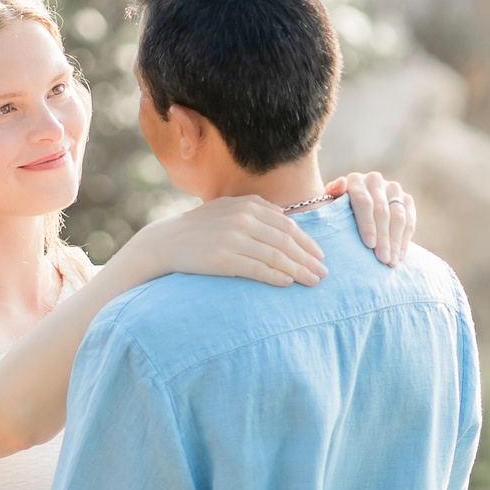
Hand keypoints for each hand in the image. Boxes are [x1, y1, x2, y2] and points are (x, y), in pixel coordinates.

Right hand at [117, 195, 325, 288]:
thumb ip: (255, 210)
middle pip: (286, 240)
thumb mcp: (227, 208)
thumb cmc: (201, 228)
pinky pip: (258, 269)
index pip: (287, 224)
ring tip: (312, 281)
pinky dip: (276, 276)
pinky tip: (288, 284)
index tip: (320, 255)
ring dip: (298, 270)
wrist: (166, 242)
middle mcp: (243, 218)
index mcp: (247, 204)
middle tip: (323, 273)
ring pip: (276, 256)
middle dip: (308, 258)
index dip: (307, 241)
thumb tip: (285, 219)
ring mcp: (233, 238)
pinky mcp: (224, 259)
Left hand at [326, 171, 416, 265]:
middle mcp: (375, 180)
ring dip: (396, 241)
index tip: (369, 245)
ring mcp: (393, 189)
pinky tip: (400, 255)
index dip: (368, 224)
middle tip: (383, 259)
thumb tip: (341, 184)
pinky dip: (405, 239)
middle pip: (382, 211)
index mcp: (355, 180)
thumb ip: (331, 197)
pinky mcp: (406, 199)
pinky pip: (410, 221)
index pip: (364, 202)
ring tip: (392, 262)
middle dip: (383, 237)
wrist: (354, 211)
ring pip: (398, 217)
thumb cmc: (336, 214)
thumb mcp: (329, 207)